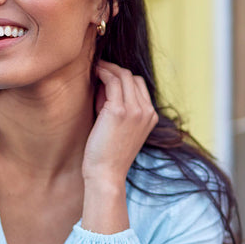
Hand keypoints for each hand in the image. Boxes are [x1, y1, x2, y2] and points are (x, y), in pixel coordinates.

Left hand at [82, 61, 157, 183]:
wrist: (106, 175)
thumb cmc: (107, 155)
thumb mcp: (119, 129)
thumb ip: (117, 108)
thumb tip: (104, 87)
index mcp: (151, 117)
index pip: (139, 86)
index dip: (122, 79)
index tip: (105, 78)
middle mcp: (147, 112)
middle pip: (132, 77)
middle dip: (114, 70)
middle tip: (97, 69)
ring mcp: (135, 110)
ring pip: (123, 75)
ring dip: (108, 68)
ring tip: (94, 68)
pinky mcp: (119, 110)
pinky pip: (113, 80)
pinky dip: (103, 72)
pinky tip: (93, 72)